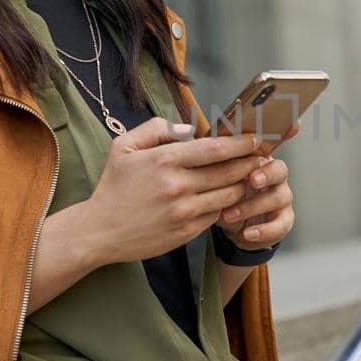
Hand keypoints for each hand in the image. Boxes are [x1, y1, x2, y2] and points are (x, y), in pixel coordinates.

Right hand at [84, 117, 269, 264]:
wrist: (99, 231)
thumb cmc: (113, 186)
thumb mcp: (124, 148)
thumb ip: (156, 129)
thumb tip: (189, 128)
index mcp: (165, 160)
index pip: (215, 149)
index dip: (240, 142)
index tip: (254, 137)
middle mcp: (178, 186)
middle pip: (229, 171)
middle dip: (250, 162)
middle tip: (261, 155)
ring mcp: (184, 211)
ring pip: (229, 195)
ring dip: (242, 185)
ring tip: (249, 176)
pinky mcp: (186, 232)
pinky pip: (217, 215)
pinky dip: (226, 205)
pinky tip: (228, 197)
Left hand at [215, 121, 300, 248]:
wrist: (229, 223)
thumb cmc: (218, 190)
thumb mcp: (210, 172)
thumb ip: (205, 153)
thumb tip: (186, 131)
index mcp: (257, 157)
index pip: (271, 141)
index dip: (283, 132)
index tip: (284, 128)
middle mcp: (273, 174)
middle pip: (280, 168)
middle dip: (266, 174)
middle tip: (251, 180)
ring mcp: (280, 196)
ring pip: (280, 197)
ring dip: (255, 205)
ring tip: (230, 214)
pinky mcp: (282, 219)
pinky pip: (282, 224)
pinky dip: (265, 230)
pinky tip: (248, 233)